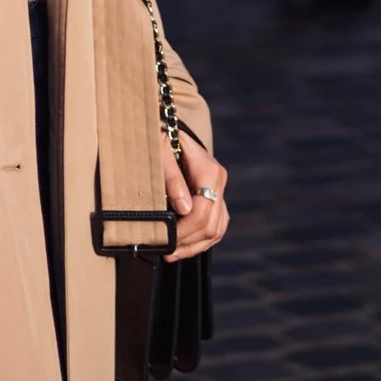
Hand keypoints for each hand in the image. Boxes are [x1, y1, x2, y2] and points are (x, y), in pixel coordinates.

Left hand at [160, 130, 228, 260]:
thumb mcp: (160, 153)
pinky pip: (216, 226)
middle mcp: (219, 182)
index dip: (183, 232)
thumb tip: (184, 210)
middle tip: (164, 250)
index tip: (164, 240)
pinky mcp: (217, 198)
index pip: (202, 213)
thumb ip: (171, 179)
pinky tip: (184, 246)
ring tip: (172, 253)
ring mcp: (220, 190)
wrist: (170, 127)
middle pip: (211, 225)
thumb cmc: (160, 138)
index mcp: (209, 171)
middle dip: (187, 242)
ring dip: (195, 246)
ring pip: (216, 230)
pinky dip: (202, 240)